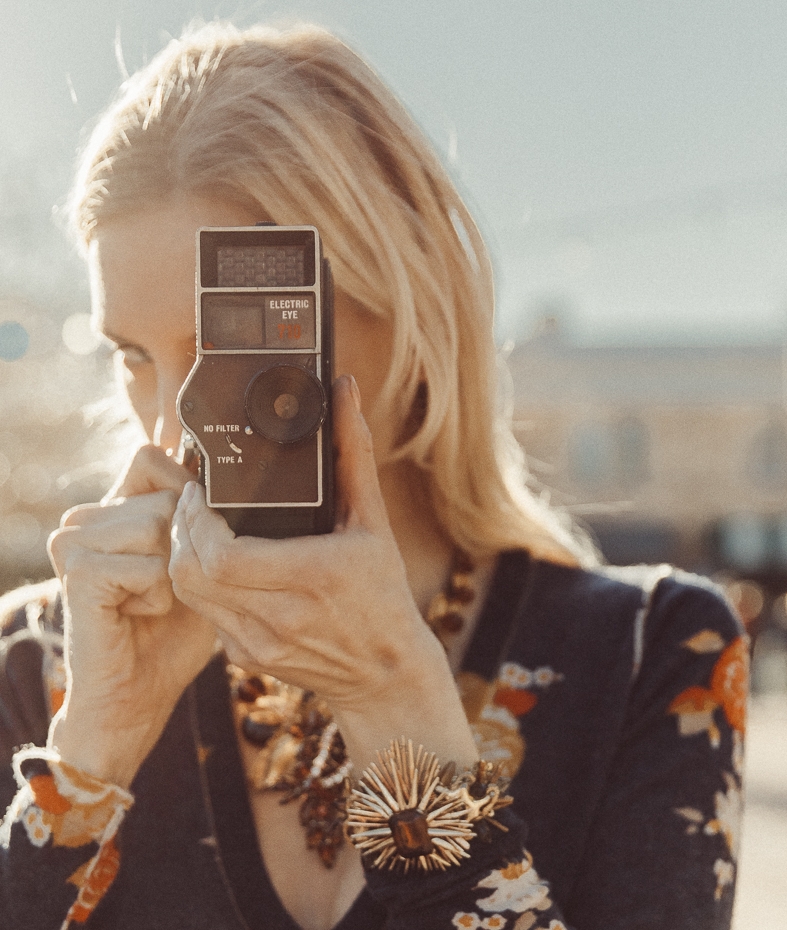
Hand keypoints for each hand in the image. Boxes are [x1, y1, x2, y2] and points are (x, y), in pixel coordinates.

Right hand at [47, 446, 216, 786]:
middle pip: (166, 494)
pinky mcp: (77, 572)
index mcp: (113, 508)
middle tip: (165, 589)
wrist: (135, 698)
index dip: (185, 494)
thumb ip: (203, 520)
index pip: (151, 457)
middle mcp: (87, 516)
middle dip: (186, 548)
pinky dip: (160, 597)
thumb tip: (218, 477)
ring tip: (152, 602)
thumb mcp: (202, 565)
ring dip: (175, 575)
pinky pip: (148, 564)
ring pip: (158, 524)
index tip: (185, 545)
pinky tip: (139, 616)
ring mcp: (74, 541)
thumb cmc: (174, 634)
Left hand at [169, 376, 477, 770]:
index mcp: (311, 577)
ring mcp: (257, 643)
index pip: (220, 555)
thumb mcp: (374, 523)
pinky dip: (201, 584)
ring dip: (183, 555)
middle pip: (190, 572)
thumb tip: (345, 391)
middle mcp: (279, 617)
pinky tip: (220, 566)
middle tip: (193, 505)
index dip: (194, 520)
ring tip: (201, 528)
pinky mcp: (245, 657)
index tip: (199, 493)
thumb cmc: (383, 596)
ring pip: (187, 593)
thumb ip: (354, 454)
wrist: (385, 675)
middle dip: (180, 531)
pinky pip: (203, 613)